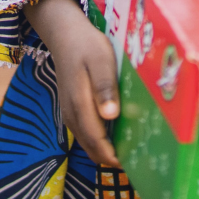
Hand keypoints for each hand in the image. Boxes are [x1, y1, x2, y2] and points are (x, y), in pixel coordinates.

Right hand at [24, 0, 120, 166]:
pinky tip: (114, 136)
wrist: (64, 34)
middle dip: (109, 158)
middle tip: (134, 163)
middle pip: (90, 146)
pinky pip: (84, 132)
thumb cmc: (87, 45)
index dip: (111, 156)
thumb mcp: (101, 60)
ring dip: (103, 150)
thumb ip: (105, 88)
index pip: (95, 139)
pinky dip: (98, 140)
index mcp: (80, 103)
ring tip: (128, 152)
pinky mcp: (70, 108)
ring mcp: (69, 111)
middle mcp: (72, 113)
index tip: (130, 164)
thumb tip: (111, 116)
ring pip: (86, 141)